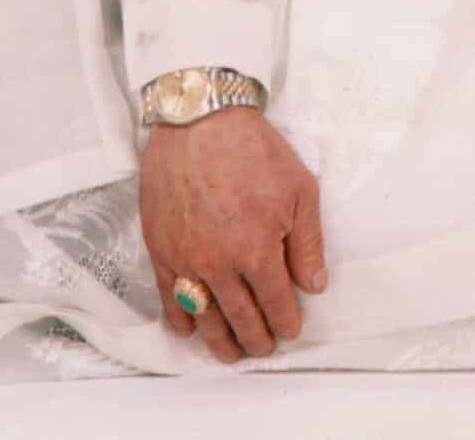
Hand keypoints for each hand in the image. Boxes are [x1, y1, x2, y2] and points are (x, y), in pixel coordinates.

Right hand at [139, 109, 325, 361]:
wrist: (199, 120)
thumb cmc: (253, 150)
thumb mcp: (299, 190)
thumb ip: (307, 244)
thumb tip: (314, 285)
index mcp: (257, 251)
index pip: (275, 303)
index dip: (285, 321)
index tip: (290, 329)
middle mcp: (219, 264)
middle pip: (241, 317)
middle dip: (256, 338)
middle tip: (264, 348)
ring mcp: (186, 259)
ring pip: (205, 317)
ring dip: (219, 340)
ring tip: (230, 354)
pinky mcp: (160, 249)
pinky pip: (169, 297)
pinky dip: (180, 319)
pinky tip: (189, 330)